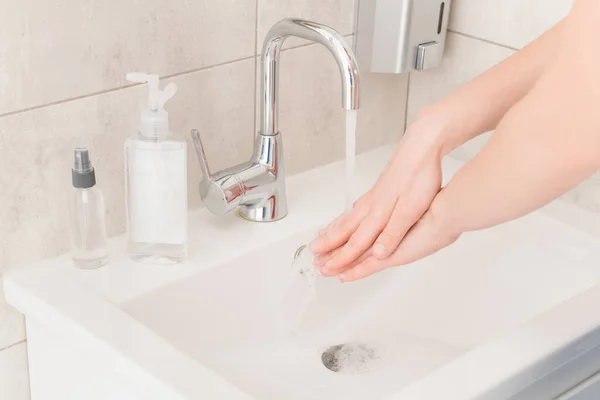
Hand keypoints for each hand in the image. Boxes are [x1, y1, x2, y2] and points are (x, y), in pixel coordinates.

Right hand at [309, 116, 445, 278]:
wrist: (421, 146)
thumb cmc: (418, 176)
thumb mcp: (411, 210)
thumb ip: (393, 233)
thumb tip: (379, 254)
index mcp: (378, 214)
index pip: (357, 242)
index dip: (342, 258)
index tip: (328, 269)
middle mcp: (372, 206)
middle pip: (345, 229)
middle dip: (329, 244)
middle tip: (313, 253)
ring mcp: (374, 196)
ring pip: (348, 218)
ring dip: (333, 230)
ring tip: (321, 236)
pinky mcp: (379, 188)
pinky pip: (356, 208)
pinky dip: (346, 216)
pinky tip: (348, 215)